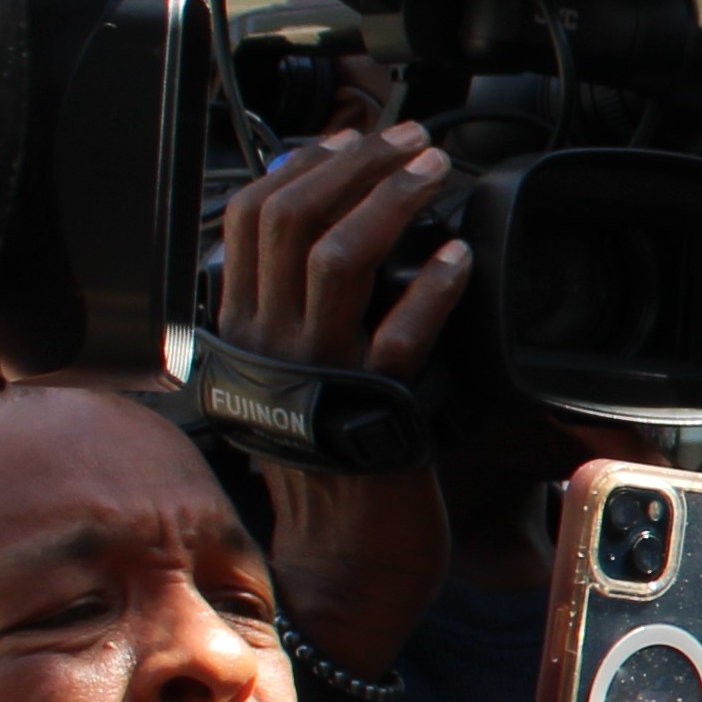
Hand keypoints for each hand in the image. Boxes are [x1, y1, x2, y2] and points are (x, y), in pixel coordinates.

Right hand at [210, 117, 465, 673]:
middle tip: (410, 138)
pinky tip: (458, 259)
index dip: (305, 163)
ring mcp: (315, 375)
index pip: (252, 216)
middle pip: (292, 218)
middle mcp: (265, 344)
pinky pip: (398, 333)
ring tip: (434, 172)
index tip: (355, 137)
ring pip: (335, 257)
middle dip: (356, 162)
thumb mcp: (302, 378)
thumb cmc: (336, 470)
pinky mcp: (370, 409)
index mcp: (243, 330)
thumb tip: (339, 237)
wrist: (341, 565)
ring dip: (390, 200)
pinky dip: (430, 287)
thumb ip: (307, 315)